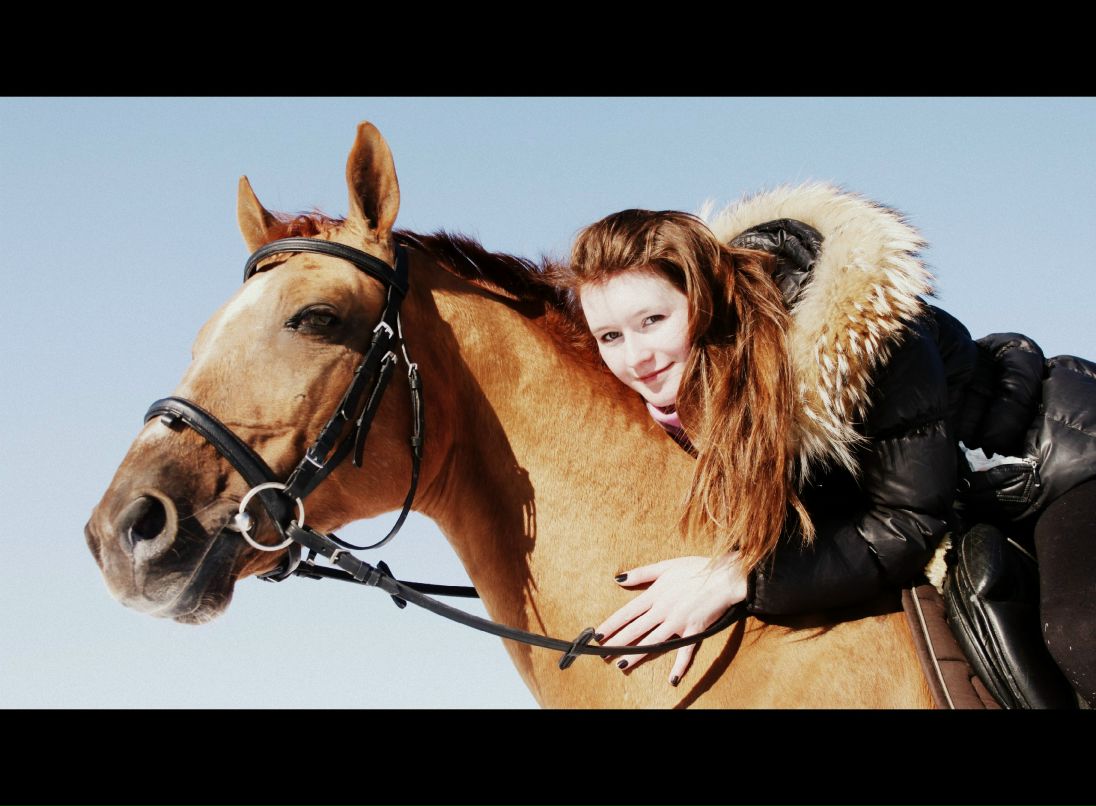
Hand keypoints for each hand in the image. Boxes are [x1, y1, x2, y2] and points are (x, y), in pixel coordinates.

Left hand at [596, 554, 747, 684]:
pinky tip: (672, 679)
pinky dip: (680, 666)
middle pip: (636, 630)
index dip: (611, 625)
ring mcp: (679, 622)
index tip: (598, 635)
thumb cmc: (696, 567)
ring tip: (622, 665)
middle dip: (618, 643)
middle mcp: (663, 611)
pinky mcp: (695, 631)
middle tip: (602, 655)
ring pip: (654, 642)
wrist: (725, 575)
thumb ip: (642, 573)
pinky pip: (686, 652)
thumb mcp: (666, 566)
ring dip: (637, 655)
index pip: (627, 613)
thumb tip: (618, 578)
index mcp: (655, 594)